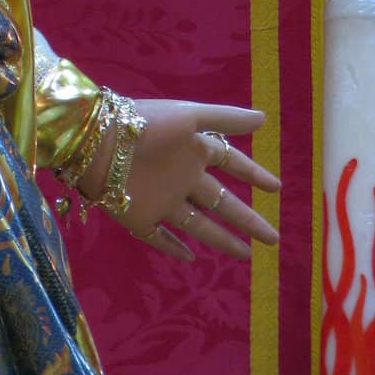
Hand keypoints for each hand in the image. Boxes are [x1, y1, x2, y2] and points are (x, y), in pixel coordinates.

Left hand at [84, 100, 280, 262]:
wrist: (98, 141)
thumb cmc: (147, 125)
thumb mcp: (189, 116)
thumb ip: (225, 118)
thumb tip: (264, 118)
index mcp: (192, 149)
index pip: (231, 162)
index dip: (253, 174)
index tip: (276, 188)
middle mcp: (180, 176)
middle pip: (221, 202)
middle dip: (247, 218)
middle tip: (274, 239)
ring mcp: (161, 199)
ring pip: (198, 224)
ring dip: (222, 238)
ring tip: (247, 254)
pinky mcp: (139, 217)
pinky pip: (159, 237)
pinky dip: (173, 247)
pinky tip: (191, 258)